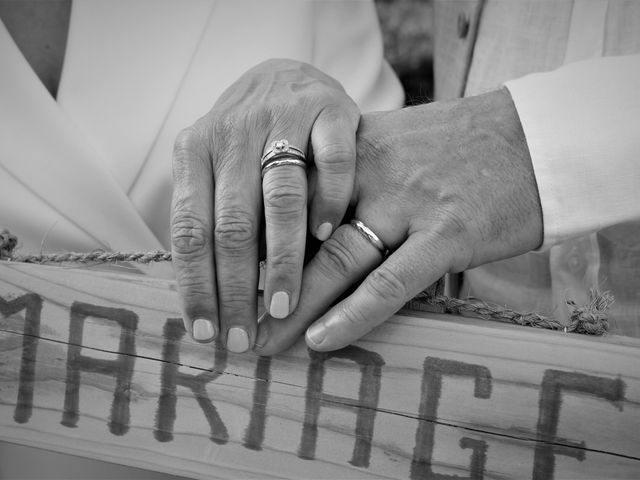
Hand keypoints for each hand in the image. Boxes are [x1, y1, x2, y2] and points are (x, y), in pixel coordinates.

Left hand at [171, 59, 358, 351]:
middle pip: (232, 223)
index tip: (206, 332)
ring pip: (281, 197)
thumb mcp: (216, 170)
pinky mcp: (330, 108)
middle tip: (248, 337)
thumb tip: (207, 299)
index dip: (197, 285)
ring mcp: (282, 116)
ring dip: (282, 258)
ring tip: (283, 305)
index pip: (190, 229)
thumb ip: (212, 220)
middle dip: (238, 289)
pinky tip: (326, 234)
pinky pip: (333, 160)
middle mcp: (233, 132)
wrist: (285, 75)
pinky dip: (330, 199)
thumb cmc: (248, 142)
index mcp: (195, 151)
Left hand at [254, 88, 542, 353]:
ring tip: (266, 342)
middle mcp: (371, 174)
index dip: (252, 240)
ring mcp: (409, 204)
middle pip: (299, 233)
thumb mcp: (391, 144)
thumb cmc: (458, 148)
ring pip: (336, 262)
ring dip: (296, 307)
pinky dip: (353, 316)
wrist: (532, 138)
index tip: (224, 274)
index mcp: (351, 149)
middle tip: (232, 319)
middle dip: (261, 281)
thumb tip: (303, 220)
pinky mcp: (447, 235)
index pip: (285, 198)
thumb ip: (345, 174)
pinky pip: (390, 283)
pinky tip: (321, 342)